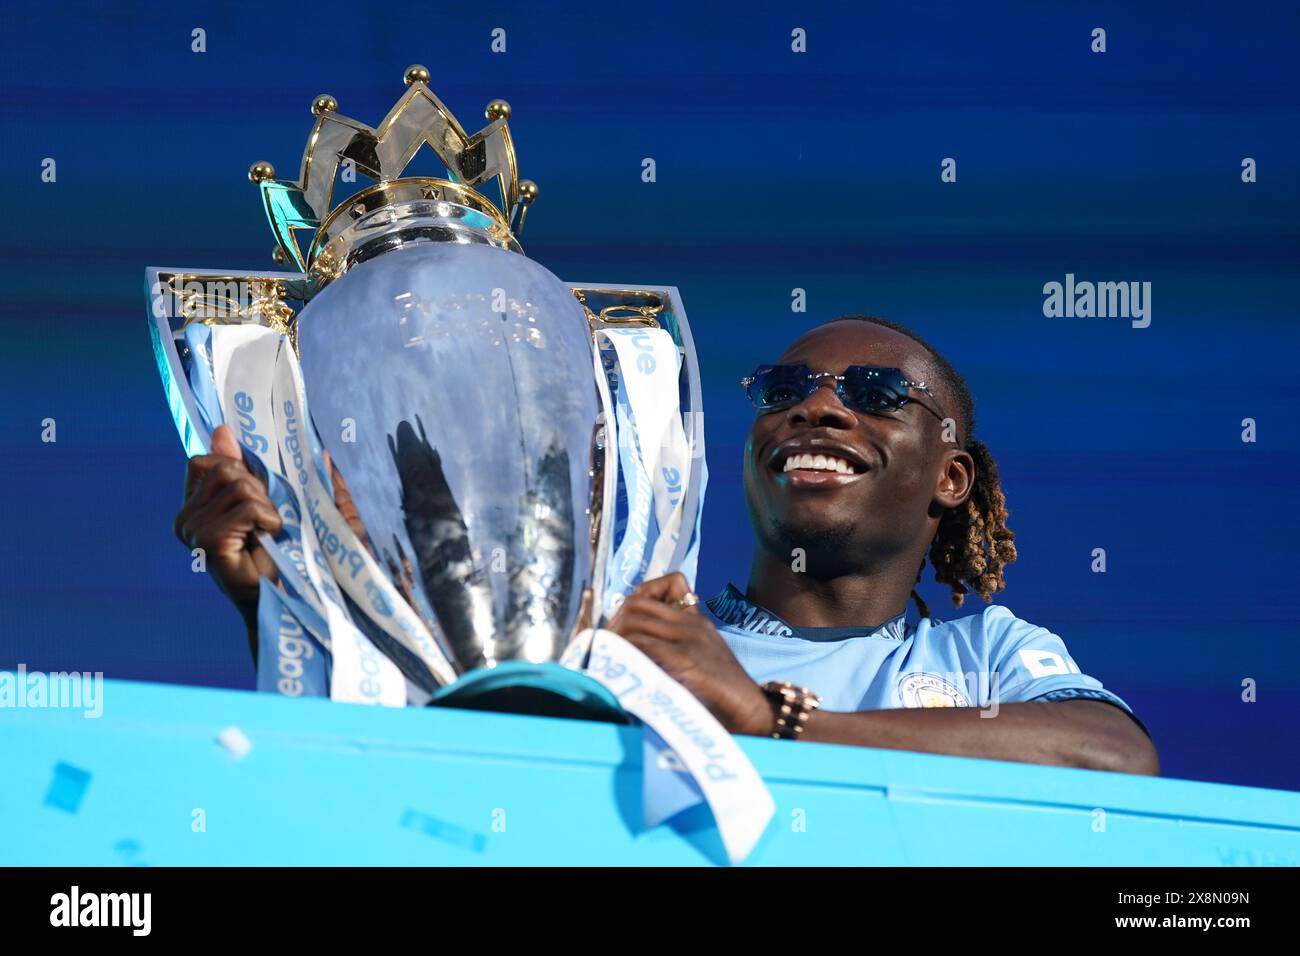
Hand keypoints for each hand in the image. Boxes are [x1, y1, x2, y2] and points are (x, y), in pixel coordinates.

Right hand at [173, 424, 281, 624]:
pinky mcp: (209, 544)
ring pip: (240, 486)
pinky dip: (269, 519)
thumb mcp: (263, 499)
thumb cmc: (280, 550)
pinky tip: (268, 540)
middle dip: (259, 489)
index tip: (256, 496)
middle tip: (265, 520)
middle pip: (227, 469)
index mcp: (193, 507)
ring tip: (267, 533)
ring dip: (268, 507)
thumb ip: (241, 466)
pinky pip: (247, 508)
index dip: (238, 469)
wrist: (285, 596)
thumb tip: (221, 429)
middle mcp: (185, 519)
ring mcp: (193, 533)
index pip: (206, 461)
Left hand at [607, 572, 772, 736]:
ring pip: (636, 624)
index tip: (615, 636)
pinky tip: (623, 672)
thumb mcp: (698, 659)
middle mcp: (691, 623)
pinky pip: (646, 646)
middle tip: (605, 652)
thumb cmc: (723, 694)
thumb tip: (635, 653)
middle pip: (635, 606)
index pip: (646, 595)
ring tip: (610, 663)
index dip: (622, 612)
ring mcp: (691, 639)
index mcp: (693, 619)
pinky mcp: (688, 659)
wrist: (752, 711)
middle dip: (613, 626)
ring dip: (616, 643)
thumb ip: (673, 648)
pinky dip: (628, 657)